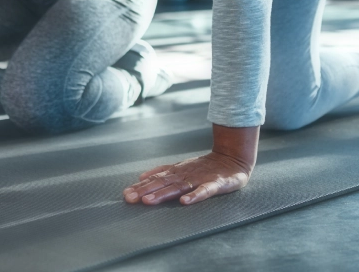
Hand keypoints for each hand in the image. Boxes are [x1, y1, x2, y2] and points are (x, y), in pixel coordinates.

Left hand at [123, 152, 251, 205]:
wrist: (232, 158)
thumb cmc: (205, 166)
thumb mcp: (181, 167)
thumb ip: (163, 172)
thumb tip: (141, 176)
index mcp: (177, 172)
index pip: (156, 179)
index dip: (141, 187)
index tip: (126, 194)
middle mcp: (185, 174)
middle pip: (163, 183)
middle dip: (145, 191)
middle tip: (130, 198)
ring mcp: (200, 178)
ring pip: (179, 187)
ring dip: (163, 194)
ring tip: (149, 201)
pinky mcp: (216, 184)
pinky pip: (205, 191)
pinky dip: (195, 195)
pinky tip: (185, 202)